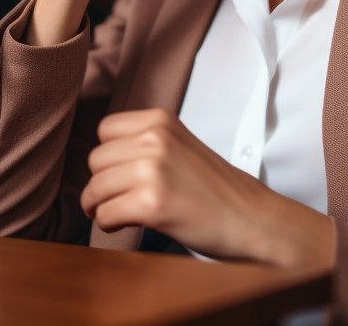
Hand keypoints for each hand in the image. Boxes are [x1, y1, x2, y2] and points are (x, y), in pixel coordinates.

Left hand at [79, 109, 336, 266]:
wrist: (252, 220)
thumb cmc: (217, 190)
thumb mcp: (181, 146)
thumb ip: (147, 143)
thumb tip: (102, 160)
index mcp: (161, 121)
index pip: (105, 130)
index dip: (109, 156)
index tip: (118, 173)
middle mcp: (154, 140)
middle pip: (96, 160)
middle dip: (102, 183)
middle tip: (118, 199)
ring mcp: (152, 170)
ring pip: (95, 188)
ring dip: (101, 206)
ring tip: (121, 213)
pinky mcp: (151, 204)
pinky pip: (105, 214)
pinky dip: (109, 224)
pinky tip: (127, 226)